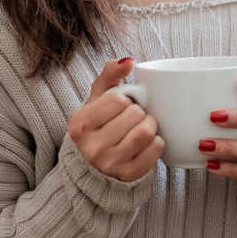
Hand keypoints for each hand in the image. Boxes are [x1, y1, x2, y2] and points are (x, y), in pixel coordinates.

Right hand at [67, 57, 164, 181]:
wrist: (95, 166)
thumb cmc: (99, 126)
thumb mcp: (96, 99)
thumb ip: (109, 75)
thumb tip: (129, 61)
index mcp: (80, 125)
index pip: (118, 100)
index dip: (124, 99)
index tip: (120, 107)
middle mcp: (92, 147)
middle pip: (134, 115)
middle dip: (139, 112)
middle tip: (133, 118)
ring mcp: (110, 164)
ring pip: (146, 132)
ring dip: (149, 125)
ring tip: (141, 127)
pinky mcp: (129, 175)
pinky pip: (156, 149)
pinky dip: (156, 142)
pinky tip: (146, 143)